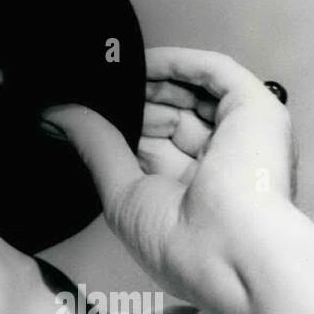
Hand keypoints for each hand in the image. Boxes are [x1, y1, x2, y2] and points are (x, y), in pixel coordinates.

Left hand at [41, 46, 297, 313]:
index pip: (155, 146)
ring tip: (110, 72)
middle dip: (135, 101)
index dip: (122, 125)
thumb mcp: (123, 193)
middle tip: (90, 87)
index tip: (82, 110)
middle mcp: (222, 163)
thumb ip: (95, 147)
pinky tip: (143, 62)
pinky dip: (179, 63)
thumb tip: (56, 115)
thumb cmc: (180, 242)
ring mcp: (241, 136)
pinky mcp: (257, 110)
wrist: (233, 251)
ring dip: (154, 80)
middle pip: (173, 116)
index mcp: (196, 192)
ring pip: (193, 93)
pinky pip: (216, 73)